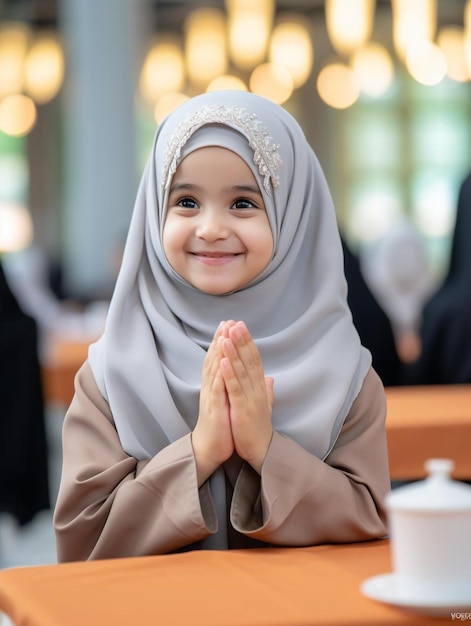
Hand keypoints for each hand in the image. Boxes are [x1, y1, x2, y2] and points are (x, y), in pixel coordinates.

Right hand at [192, 321, 234, 484]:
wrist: (210, 449)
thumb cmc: (220, 426)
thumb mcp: (228, 402)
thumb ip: (231, 386)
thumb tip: (237, 374)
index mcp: (216, 386)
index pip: (219, 359)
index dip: (223, 341)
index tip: (230, 325)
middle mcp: (211, 388)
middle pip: (214, 359)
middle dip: (220, 339)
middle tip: (226, 321)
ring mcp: (211, 397)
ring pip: (214, 369)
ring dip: (219, 351)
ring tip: (224, 333)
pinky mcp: (214, 408)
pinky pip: (216, 388)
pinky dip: (220, 373)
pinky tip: (223, 360)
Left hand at [220, 321, 273, 472]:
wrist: (261, 451)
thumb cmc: (259, 428)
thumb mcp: (264, 405)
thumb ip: (267, 390)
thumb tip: (270, 377)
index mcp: (260, 387)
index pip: (254, 359)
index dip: (248, 342)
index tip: (241, 326)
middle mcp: (258, 389)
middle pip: (250, 360)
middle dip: (242, 341)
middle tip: (235, 323)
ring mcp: (251, 398)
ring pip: (242, 371)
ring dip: (234, 352)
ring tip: (227, 336)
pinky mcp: (243, 409)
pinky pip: (235, 389)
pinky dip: (229, 374)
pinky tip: (223, 361)